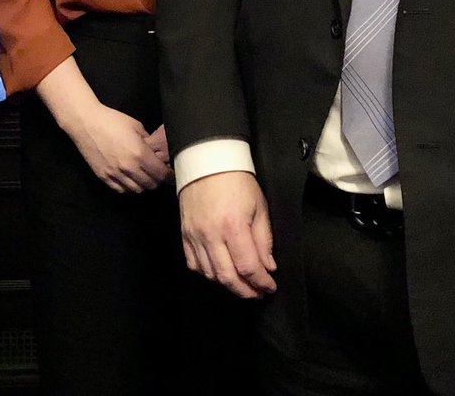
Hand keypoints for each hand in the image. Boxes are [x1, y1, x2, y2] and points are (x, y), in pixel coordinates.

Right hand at [65, 102, 171, 192]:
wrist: (86, 123)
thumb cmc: (112, 120)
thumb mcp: (136, 126)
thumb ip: (148, 141)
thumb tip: (154, 151)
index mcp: (139, 154)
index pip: (160, 174)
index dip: (167, 174)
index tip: (169, 171)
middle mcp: (129, 168)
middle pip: (150, 184)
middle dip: (156, 180)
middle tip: (156, 173)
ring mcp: (115, 175)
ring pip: (136, 190)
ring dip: (143, 185)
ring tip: (143, 176)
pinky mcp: (104, 177)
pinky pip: (121, 190)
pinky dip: (128, 187)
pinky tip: (129, 178)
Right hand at [179, 171, 276, 298]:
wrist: (208, 160)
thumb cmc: (237, 180)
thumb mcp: (259, 206)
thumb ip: (264, 239)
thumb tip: (267, 267)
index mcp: (234, 226)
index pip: (248, 267)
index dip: (261, 283)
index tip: (270, 287)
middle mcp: (211, 235)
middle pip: (228, 277)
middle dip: (246, 291)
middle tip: (257, 293)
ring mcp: (195, 235)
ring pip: (210, 274)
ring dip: (228, 284)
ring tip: (241, 284)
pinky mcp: (185, 233)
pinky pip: (194, 264)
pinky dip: (207, 273)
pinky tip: (219, 272)